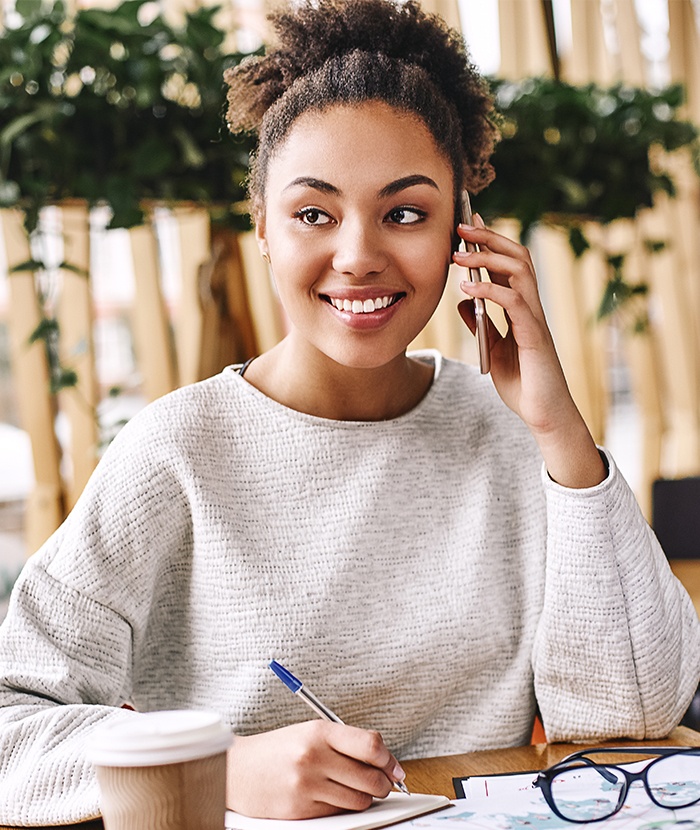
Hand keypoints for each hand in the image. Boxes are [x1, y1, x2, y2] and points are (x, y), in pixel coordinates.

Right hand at [226, 720, 405, 818]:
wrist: (238, 770)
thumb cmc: (279, 749)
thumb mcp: (311, 732)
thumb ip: (347, 743)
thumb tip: (387, 764)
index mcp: (319, 732)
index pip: (371, 745)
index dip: (390, 760)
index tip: (395, 768)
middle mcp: (313, 757)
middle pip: (371, 778)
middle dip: (383, 784)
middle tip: (381, 783)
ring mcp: (306, 786)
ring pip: (358, 800)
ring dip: (363, 798)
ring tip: (352, 789)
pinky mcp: (300, 810)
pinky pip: (338, 814)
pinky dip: (341, 808)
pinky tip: (330, 797)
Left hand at [453, 216, 605, 487]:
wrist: (544, 416)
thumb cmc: (523, 384)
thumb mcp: (493, 349)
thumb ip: (481, 324)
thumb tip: (463, 302)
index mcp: (522, 309)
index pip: (510, 264)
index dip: (491, 241)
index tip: (468, 224)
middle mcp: (532, 308)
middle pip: (517, 257)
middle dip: (489, 237)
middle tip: (461, 226)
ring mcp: (535, 320)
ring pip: (519, 271)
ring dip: (487, 258)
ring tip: (459, 255)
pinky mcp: (534, 337)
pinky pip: (515, 303)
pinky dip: (490, 291)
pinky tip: (468, 289)